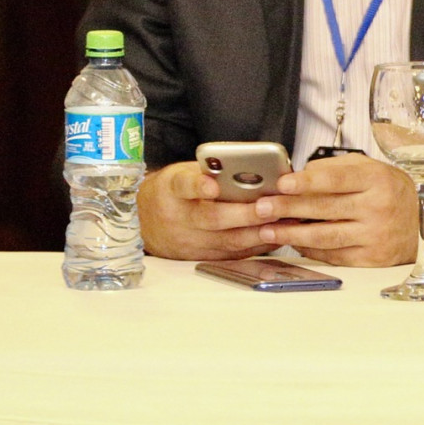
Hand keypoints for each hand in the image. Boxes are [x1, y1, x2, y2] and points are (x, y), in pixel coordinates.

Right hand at [137, 161, 276, 260]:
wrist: (141, 221)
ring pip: (226, 241)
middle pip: (211, 218)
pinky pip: (231, 254)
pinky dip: (256, 246)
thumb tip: (254, 167)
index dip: (198, 186)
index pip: (183, 185)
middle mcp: (178, 217)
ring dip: (257, 233)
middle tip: (269, 206)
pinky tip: (276, 236)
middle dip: (243, 214)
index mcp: (172, 189)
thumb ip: (211, 171)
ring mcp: (188, 241)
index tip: (212, 185)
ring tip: (282, 222)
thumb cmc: (174, 191)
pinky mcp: (200, 257)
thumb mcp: (182, 173)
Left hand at [256, 153, 423, 266]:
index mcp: (377, 180)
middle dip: (289, 209)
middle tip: (262, 207)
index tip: (282, 183)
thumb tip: (299, 176)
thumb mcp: (372, 169)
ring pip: (325, 236)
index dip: (307, 182)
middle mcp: (379, 208)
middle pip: (326, 209)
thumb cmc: (390, 191)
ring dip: (292, 234)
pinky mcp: (372, 259)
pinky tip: (294, 244)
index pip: (337, 180)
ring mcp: (376, 236)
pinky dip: (310, 249)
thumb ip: (336, 169)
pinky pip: (334, 255)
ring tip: (268, 230)